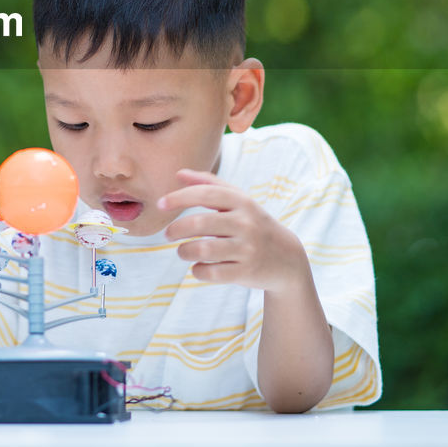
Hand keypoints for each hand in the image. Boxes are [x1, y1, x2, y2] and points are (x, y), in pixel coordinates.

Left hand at [158, 168, 309, 290]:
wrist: (287, 258)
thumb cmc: (253, 224)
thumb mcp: (239, 200)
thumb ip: (209, 184)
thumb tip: (179, 174)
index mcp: (243, 202)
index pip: (206, 194)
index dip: (180, 197)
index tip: (160, 204)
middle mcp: (247, 224)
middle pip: (201, 223)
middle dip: (177, 229)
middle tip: (168, 234)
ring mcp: (247, 249)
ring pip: (204, 250)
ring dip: (185, 251)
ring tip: (182, 251)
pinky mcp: (246, 272)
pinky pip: (212, 273)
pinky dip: (198, 270)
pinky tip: (198, 266)